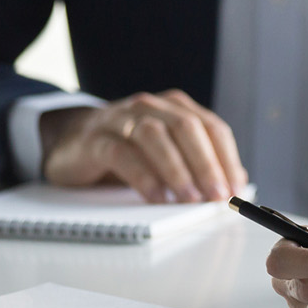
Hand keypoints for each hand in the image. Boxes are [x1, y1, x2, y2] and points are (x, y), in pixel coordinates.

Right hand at [41, 89, 247, 202]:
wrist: (70, 140)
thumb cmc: (128, 149)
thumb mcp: (167, 151)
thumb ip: (199, 161)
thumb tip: (236, 182)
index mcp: (176, 107)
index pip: (212, 128)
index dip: (227, 158)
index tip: (236, 189)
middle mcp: (151, 107)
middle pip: (188, 128)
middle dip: (207, 164)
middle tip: (217, 196)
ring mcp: (121, 119)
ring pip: (155, 137)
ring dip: (177, 170)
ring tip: (190, 199)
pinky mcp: (96, 139)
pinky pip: (122, 154)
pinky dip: (143, 177)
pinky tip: (156, 198)